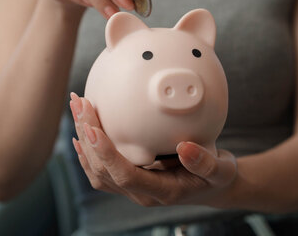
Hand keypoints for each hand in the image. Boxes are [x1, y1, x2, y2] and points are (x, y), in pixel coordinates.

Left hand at [69, 92, 237, 206]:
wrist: (214, 188)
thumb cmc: (217, 177)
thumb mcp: (220, 170)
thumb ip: (205, 162)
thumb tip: (185, 148)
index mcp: (161, 191)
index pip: (125, 174)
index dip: (106, 152)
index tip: (93, 127)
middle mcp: (141, 193)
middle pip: (103, 170)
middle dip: (88, 136)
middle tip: (80, 103)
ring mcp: (133, 189)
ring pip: (97, 170)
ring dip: (83, 139)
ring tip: (76, 108)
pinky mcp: (130, 180)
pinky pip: (100, 170)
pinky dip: (87, 151)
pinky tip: (81, 132)